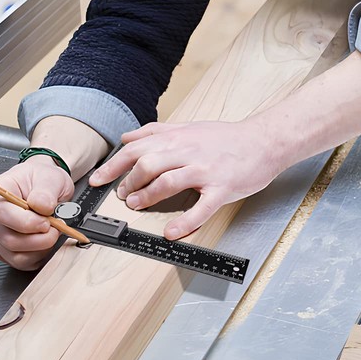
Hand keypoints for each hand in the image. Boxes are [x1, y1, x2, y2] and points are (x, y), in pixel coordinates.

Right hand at [0, 155, 73, 270]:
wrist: (44, 186)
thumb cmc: (41, 179)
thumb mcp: (50, 177)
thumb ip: (46, 191)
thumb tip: (42, 207)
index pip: (0, 213)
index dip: (26, 222)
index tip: (46, 221)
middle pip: (8, 239)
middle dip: (38, 239)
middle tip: (56, 227)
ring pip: (15, 255)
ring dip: (40, 248)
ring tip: (52, 232)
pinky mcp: (4, 249)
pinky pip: (20, 262)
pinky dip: (37, 256)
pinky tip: (44, 241)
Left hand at [89, 120, 278, 240]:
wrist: (263, 141)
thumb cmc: (226, 138)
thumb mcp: (189, 127)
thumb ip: (157, 132)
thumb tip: (127, 137)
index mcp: (178, 138)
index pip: (136, 148)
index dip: (113, 165)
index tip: (97, 179)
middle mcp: (188, 151)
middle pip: (147, 162)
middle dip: (128, 181)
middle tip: (120, 195)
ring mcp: (205, 170)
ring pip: (168, 181)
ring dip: (147, 196)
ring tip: (136, 206)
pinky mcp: (222, 188)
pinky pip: (201, 207)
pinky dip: (184, 222)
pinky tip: (171, 232)